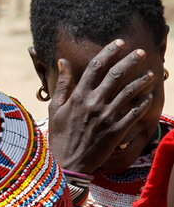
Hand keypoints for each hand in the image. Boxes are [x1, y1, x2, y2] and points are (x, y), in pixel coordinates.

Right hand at [47, 39, 155, 173]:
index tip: (119, 43)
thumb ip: (63, 84)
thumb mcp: (55, 108)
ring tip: (151, 74)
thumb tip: (63, 61)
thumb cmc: (59, 135)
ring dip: (141, 81)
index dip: (108, 52)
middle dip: (130, 61)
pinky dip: (143, 103)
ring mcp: (106, 117)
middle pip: (115, 75)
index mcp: (78, 96)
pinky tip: (149, 96)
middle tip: (141, 52)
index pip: (95, 67)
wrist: (68, 163)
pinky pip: (134, 113)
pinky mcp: (116, 131)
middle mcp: (93, 103)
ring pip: (128, 93)